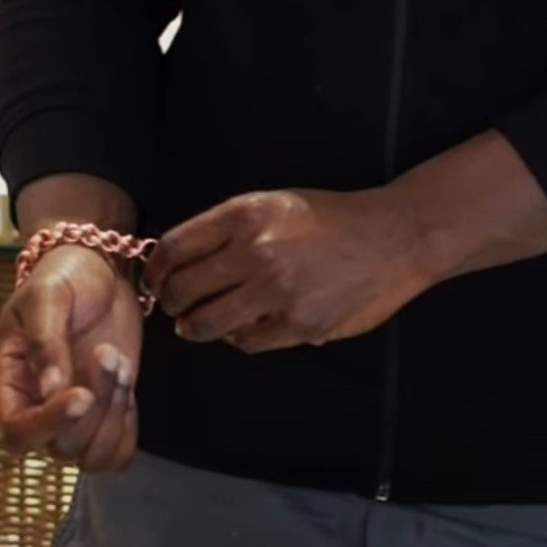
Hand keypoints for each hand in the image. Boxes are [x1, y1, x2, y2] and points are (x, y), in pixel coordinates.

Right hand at [0, 247, 142, 471]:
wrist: (99, 269)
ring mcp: (73, 415)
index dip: (49, 425)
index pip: (17, 433)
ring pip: (92, 455)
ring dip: (115, 414)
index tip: (82, 395)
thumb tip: (50, 389)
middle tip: (108, 351)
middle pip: (62, 447)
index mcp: (9, 383)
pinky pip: (117, 452)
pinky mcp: (105, 413)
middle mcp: (37, 408)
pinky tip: (127, 384)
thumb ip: (45, 340)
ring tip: (119, 362)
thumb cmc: (63, 277)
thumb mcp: (48, 296)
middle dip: (96, 403)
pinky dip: (129, 425)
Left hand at [145, 188, 423, 353]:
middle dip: (171, 300)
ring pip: (206, 322)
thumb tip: (180, 262)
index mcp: (246, 214)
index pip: (176, 247)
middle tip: (174, 304)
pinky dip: (238, 336)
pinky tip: (244, 326)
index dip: (155, 268)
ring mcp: (276, 292)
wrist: (393, 237)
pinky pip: (246, 341)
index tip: (154, 278)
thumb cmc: (331, 218)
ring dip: (194, 326)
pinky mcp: (297, 325)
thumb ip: (228, 230)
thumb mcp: (275, 205)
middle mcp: (255, 251)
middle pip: (183, 288)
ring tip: (195, 323)